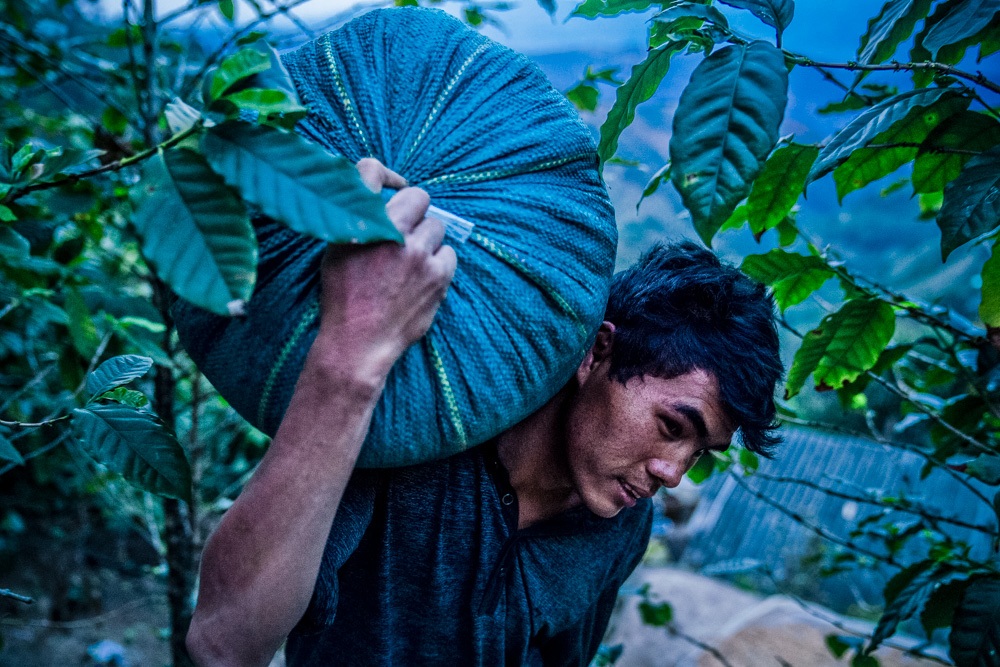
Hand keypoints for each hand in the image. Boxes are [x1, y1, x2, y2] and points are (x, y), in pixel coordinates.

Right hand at [311, 158, 456, 382]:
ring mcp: (419, 255)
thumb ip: (358, 219)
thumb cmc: (343, 297)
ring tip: (412, 260)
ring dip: (427, 239)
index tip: (394, 187)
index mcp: (362, 222)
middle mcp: (392, 233)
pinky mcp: (439, 276)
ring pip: (437, 227)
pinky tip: (423, 276)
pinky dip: (439, 262)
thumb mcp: (336, 250)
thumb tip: (379, 198)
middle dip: (414, 209)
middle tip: (406, 229)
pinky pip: (450, 254)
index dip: (386, 175)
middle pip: (419, 197)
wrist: (359, 342)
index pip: (372, 171)